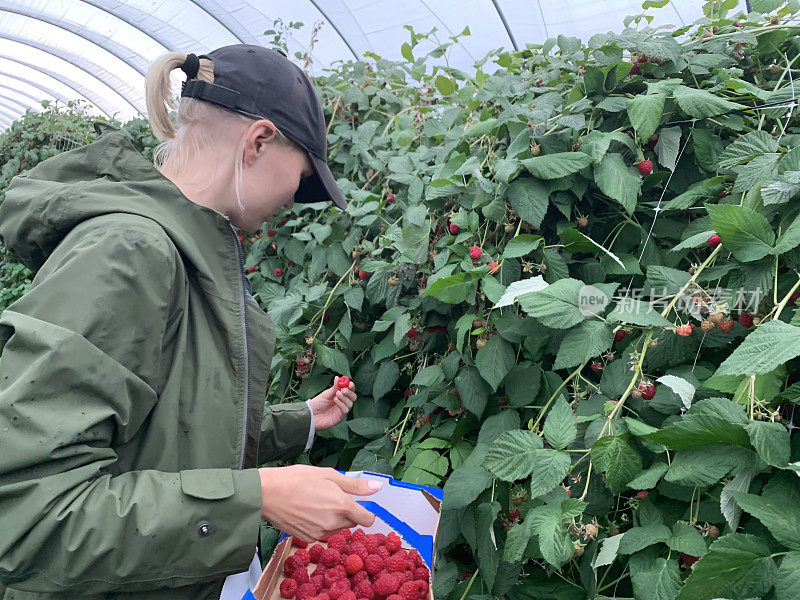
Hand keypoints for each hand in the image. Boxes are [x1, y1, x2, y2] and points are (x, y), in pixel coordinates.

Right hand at [258, 465, 382, 541]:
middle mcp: (333, 523)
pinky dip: (320, 524)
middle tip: (330, 496)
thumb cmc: (296, 479)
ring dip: (333, 518)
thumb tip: (377, 487)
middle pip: (351, 522)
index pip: (367, 519)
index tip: (358, 504)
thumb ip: (355, 485)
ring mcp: (320, 533)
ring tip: (316, 502)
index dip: (365, 511)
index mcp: (342, 505)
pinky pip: (323, 532)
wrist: (267, 493)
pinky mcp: (309, 538)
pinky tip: (308, 511)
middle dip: (346, 511)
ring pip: (337, 528)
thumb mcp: (329, 475)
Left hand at [308, 375, 355, 430]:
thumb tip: (338, 378)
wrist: (311, 414)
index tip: (349, 383)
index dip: (351, 386)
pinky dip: (342, 404)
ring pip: (350, 404)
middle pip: (353, 397)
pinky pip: (345, 410)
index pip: (350, 390)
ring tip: (336, 395)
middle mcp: (343, 402)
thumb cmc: (318, 404)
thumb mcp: (326, 393)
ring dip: (344, 398)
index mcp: (340, 395)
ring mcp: (342, 409)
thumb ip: (334, 387)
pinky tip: (335, 401)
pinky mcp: (340, 417)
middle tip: (343, 390)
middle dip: (349, 392)